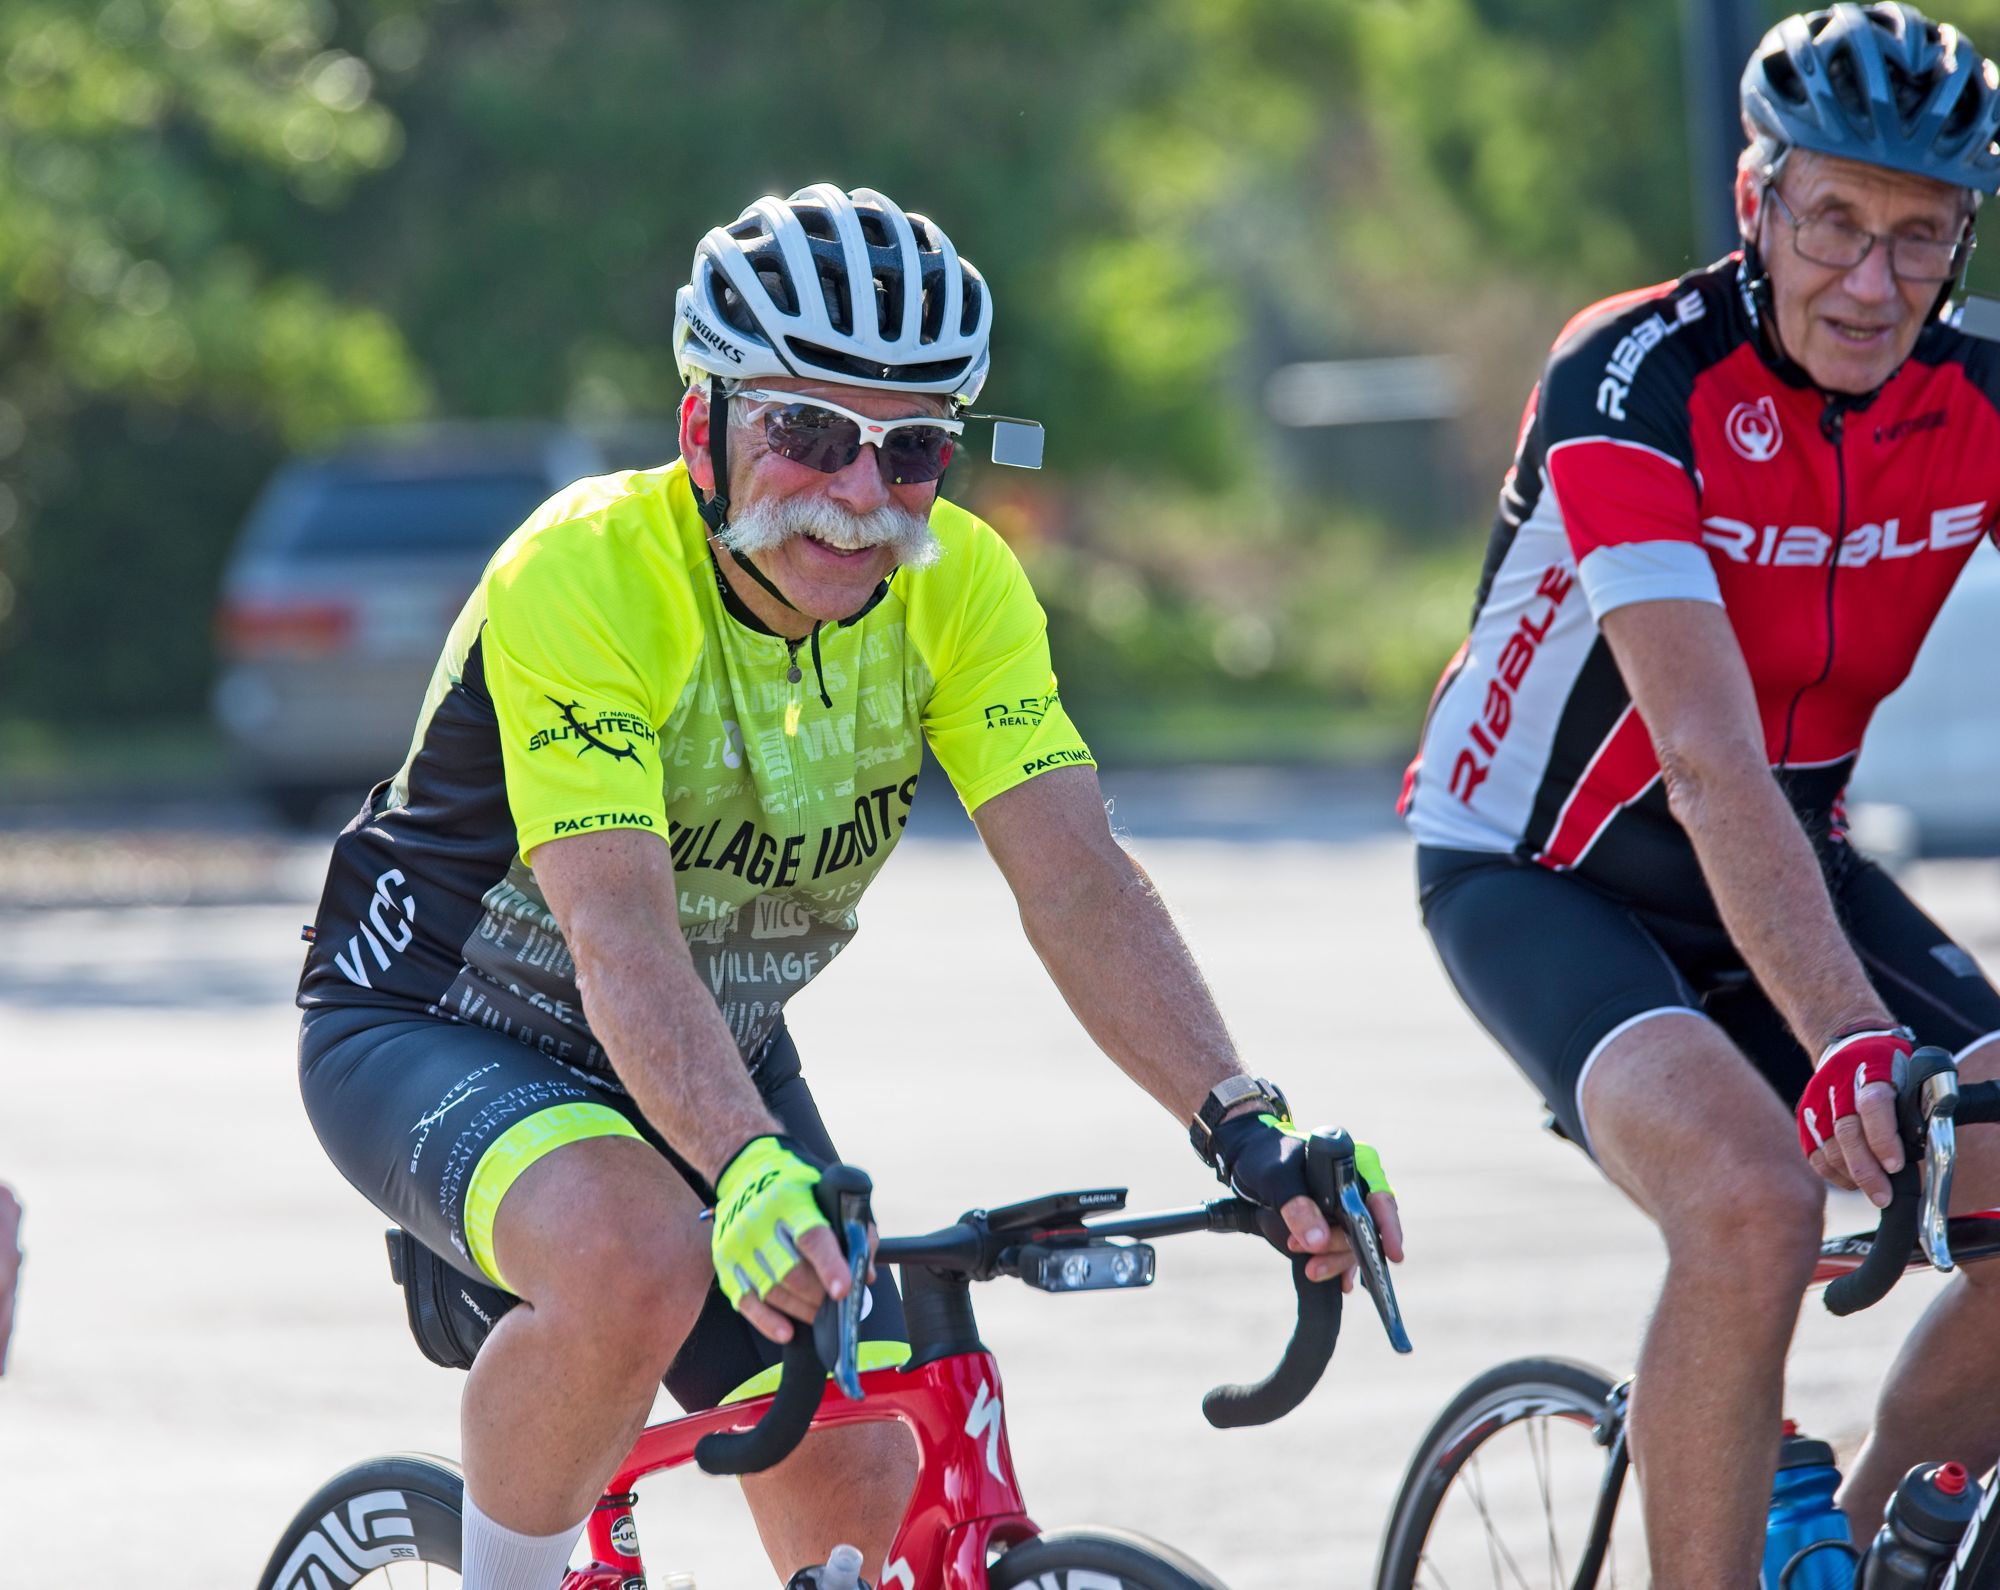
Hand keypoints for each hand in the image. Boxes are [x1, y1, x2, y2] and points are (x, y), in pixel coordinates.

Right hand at [711, 1136, 853, 1343]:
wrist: (745, 1171)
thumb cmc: (796, 1185)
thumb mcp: (827, 1190)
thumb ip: (852, 1228)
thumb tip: (866, 1272)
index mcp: (789, 1200)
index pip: (812, 1237)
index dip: (830, 1266)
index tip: (844, 1290)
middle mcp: (758, 1222)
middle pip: (791, 1272)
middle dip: (819, 1295)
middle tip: (836, 1301)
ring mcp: (737, 1244)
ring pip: (772, 1291)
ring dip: (801, 1309)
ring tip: (818, 1311)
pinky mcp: (724, 1262)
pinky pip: (745, 1301)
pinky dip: (767, 1321)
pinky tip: (786, 1330)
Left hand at [1208, 1112, 1405, 1286]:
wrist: (1246, 1158)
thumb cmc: (1264, 1156)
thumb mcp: (1275, 1177)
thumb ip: (1295, 1204)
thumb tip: (1318, 1241)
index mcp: (1351, 1162)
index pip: (1379, 1197)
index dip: (1389, 1227)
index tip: (1393, 1255)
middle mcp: (1354, 1184)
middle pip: (1367, 1226)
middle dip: (1343, 1249)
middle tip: (1314, 1263)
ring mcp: (1345, 1205)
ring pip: (1354, 1242)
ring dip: (1336, 1260)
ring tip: (1311, 1270)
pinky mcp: (1332, 1222)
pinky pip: (1343, 1248)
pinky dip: (1339, 1265)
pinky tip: (1337, 1282)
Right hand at [1796, 1028, 1911, 1205]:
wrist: (1850, 1044)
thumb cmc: (1890, 1067)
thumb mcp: (1911, 1075)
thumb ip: (1915, 1107)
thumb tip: (1922, 1150)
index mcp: (1872, 1067)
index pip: (1872, 1104)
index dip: (1882, 1137)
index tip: (1895, 1166)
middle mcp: (1839, 1082)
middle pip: (1846, 1130)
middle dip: (1866, 1169)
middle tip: (1883, 1195)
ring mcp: (1817, 1098)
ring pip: (1827, 1145)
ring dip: (1850, 1174)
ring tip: (1872, 1191)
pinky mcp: (1805, 1114)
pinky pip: (1812, 1150)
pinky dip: (1831, 1172)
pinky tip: (1850, 1181)